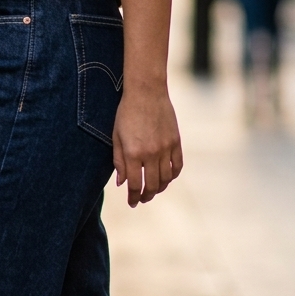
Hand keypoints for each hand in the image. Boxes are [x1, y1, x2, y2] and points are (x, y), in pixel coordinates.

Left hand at [112, 86, 182, 206]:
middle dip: (146, 196)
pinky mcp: (176, 142)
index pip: (134, 184)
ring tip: (154, 189)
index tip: (132, 202)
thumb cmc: (127, 114)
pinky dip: (173, 176)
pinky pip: (177, 166)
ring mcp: (166, 148)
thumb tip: (122, 183)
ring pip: (166, 178)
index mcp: (133, 153)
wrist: (146, 92)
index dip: (133, 197)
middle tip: (142, 199)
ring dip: (160, 188)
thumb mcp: (116, 137)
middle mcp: (151, 153)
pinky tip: (167, 178)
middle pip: (152, 185)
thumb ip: (119, 162)